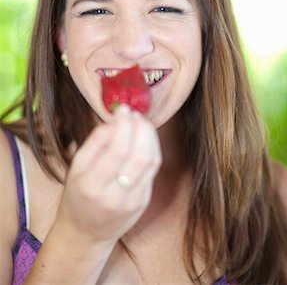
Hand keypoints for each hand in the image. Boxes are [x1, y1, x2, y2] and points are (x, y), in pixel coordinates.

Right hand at [56, 105, 161, 245]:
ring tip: (141, 123)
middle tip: (136, 114)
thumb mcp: (76, 167)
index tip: (124, 109)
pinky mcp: (143, 202)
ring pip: (151, 162)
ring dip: (150, 137)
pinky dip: (152, 149)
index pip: (117, 150)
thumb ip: (96, 142)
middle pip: (139, 156)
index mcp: (91, 185)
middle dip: (141, 129)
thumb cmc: (77, 195)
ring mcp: (132, 201)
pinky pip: (153, 171)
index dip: (125, 126)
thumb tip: (118, 120)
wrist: (85, 233)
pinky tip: (145, 138)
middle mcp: (113, 196)